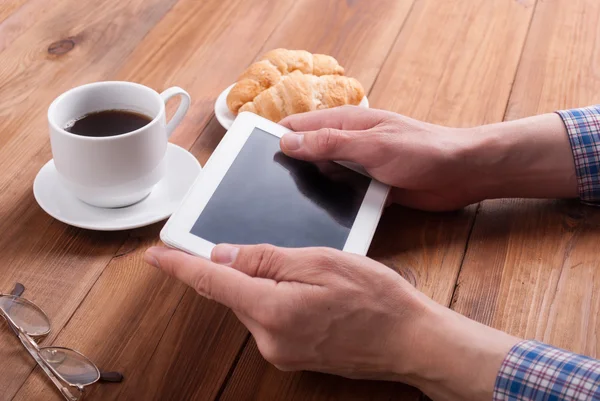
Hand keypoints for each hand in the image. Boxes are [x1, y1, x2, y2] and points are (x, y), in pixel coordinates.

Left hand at [145, 245, 518, 400]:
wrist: (411, 340)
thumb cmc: (375, 298)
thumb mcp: (321, 261)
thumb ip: (266, 258)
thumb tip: (224, 254)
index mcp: (272, 310)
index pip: (211, 281)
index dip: (180, 265)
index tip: (156, 254)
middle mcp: (270, 338)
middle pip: (235, 291)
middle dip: (247, 267)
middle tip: (290, 255)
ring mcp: (282, 352)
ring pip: (255, 304)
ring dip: (269, 284)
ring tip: (316, 278)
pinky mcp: (294, 356)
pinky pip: (272, 320)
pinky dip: (280, 301)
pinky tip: (315, 295)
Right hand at [279, 106, 576, 210]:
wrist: (462, 174)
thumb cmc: (423, 151)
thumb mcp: (372, 145)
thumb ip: (329, 143)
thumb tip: (287, 141)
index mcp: (346, 123)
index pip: (298, 127)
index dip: (274, 139)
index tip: (250, 158)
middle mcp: (347, 143)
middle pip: (306, 153)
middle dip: (288, 167)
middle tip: (265, 191)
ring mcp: (357, 165)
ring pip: (321, 176)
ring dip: (309, 187)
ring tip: (287, 206)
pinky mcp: (368, 187)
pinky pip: (340, 193)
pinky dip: (329, 201)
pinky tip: (318, 215)